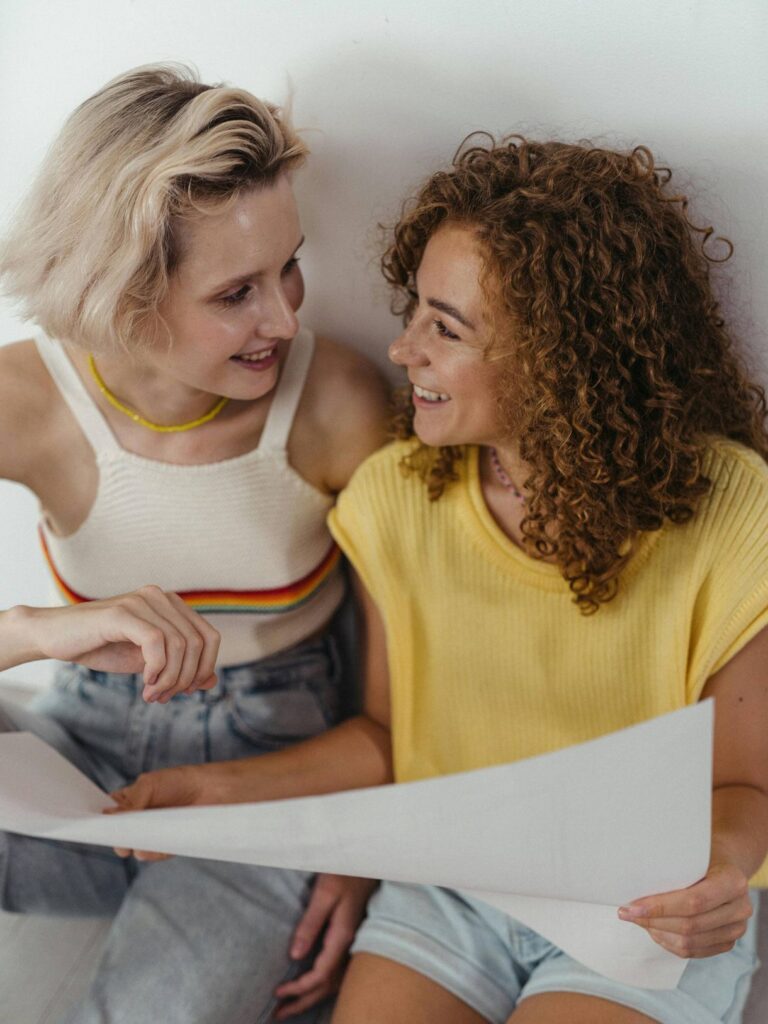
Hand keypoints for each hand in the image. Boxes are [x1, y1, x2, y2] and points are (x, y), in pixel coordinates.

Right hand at [20, 588, 219, 701]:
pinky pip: (157, 642)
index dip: (204, 668)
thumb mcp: (148, 662)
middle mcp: (160, 597)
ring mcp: (142, 601)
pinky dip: (157, 669)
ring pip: (180, 644)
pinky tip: (145, 683)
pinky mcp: (122, 612)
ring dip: (170, 678)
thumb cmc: (101, 646)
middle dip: (186, 678)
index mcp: (171, 605)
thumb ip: (180, 668)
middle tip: (163, 698)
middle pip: (199, 643)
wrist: (54, 637)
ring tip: (151, 695)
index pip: (210, 637)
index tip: (185, 691)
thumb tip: (213, 681)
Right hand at [108, 761, 216, 860]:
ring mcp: (152, 833)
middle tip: (112, 836)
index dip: (100, 819)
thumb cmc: (179, 781)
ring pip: (134, 845)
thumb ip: (130, 803)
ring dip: (131, 844)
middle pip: (118, 832)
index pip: (108, 814)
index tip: (91, 824)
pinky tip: (143, 849)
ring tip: (130, 840)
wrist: (211, 790)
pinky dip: (148, 852)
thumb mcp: (149, 785)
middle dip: (114, 835)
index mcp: (130, 801)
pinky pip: (152, 853)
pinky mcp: (167, 845)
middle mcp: (139, 819)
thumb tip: (109, 820)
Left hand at [273, 874, 377, 1019]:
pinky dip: (323, 984)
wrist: (366, 861)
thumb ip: (310, 924)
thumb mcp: (324, 894)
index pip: (320, 974)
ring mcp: (352, 942)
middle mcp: (349, 944)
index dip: (299, 988)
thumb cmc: (344, 872)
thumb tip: (295, 956)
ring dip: (313, 996)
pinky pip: (337, 971)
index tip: (277, 992)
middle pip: (327, 985)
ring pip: (334, 981)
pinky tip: (313, 985)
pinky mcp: (350, 937)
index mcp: (342, 936)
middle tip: (278, 1014)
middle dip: (303, 1002)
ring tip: (291, 1007)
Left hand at [618, 862, 752, 957]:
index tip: (632, 906)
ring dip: (658, 933)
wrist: (727, 865)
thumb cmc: (703, 855)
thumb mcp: (691, 852)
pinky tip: (654, 930)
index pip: (694, 901)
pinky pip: (694, 951)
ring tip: (638, 920)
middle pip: (690, 925)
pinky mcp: (727, 941)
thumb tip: (632, 881)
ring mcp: (736, 928)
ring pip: (690, 942)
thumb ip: (672, 867)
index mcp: (733, 882)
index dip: (661, 906)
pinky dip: (669, 943)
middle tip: (627, 912)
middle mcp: (740, 908)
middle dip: (653, 921)